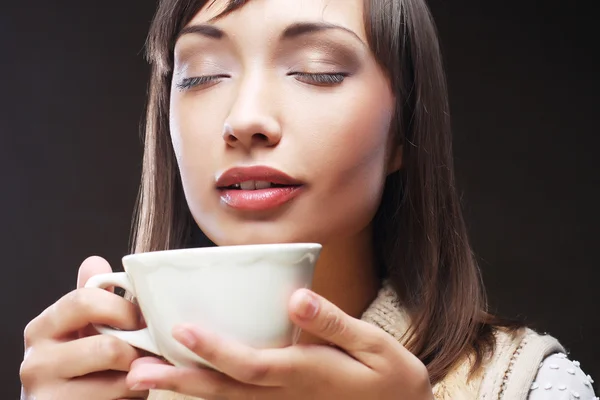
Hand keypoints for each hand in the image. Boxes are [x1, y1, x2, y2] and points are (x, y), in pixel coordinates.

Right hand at [20, 256, 148, 399]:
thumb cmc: (81, 366)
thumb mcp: (83, 328)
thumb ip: (92, 297)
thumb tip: (94, 261)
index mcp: (44, 328)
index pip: (84, 300)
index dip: (123, 308)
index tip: (141, 318)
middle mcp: (36, 362)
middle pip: (107, 347)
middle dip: (138, 349)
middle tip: (148, 350)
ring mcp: (47, 395)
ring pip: (120, 379)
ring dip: (140, 376)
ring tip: (138, 373)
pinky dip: (134, 396)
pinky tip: (127, 392)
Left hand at [127, 289, 433, 398]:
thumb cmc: (391, 378)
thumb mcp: (375, 346)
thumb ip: (334, 323)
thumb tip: (296, 298)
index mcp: (306, 374)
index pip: (251, 364)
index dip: (214, 350)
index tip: (180, 331)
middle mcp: (286, 396)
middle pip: (225, 391)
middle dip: (179, 380)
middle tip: (135, 369)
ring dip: (184, 392)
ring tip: (144, 379)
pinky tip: (185, 389)